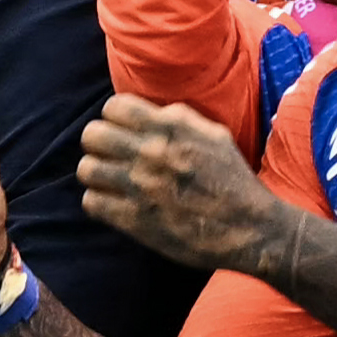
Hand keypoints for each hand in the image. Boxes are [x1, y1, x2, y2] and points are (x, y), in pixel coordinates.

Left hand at [76, 95, 275, 271]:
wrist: (249, 229)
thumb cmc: (233, 181)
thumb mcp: (214, 135)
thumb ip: (180, 119)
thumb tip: (151, 112)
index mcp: (171, 129)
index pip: (113, 107)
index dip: (114, 119)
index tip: (123, 132)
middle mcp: (150, 153)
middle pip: (92, 135)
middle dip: (99, 144)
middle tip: (111, 157)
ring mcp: (139, 188)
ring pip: (86, 169)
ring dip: (96, 174)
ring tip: (110, 181)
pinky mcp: (134, 220)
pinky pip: (91, 203)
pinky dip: (99, 203)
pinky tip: (114, 205)